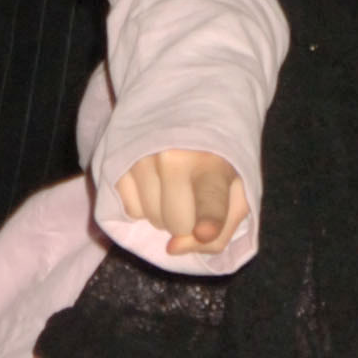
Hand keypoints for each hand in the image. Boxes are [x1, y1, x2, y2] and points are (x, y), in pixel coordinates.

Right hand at [116, 143, 250, 251]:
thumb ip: (221, 230)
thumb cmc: (217, 158)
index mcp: (213, 162)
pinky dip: (145, 207)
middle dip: (188, 222)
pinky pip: (132, 211)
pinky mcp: (119, 161)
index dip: (209, 220)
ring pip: (153, 221)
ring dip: (165, 215)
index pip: (210, 198)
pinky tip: (155, 183)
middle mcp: (173, 159)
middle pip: (178, 226)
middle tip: (195, 195)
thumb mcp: (238, 190)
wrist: (185, 108)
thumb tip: (174, 248)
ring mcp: (142, 159)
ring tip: (175, 184)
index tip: (205, 231)